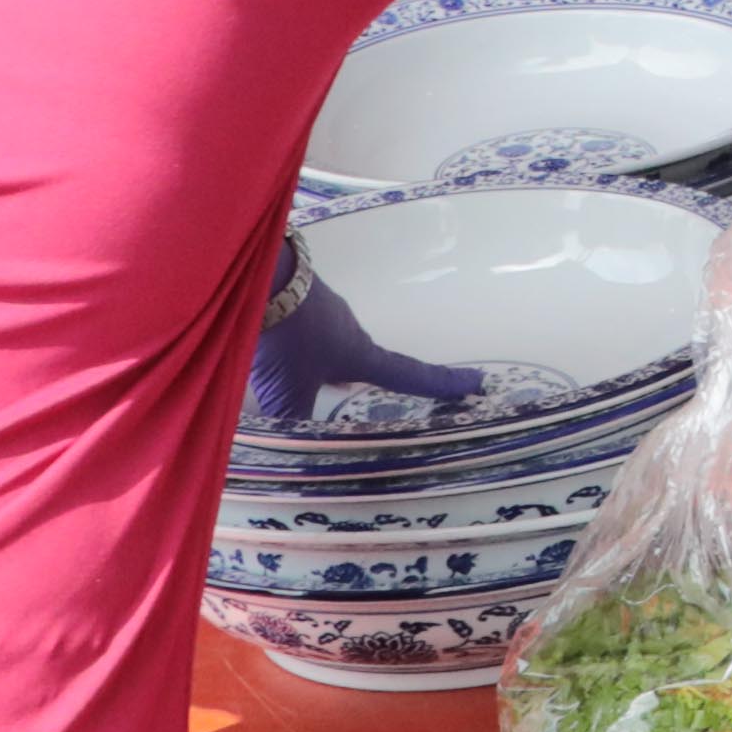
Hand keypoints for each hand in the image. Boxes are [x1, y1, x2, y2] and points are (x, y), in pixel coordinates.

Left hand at [246, 239, 487, 430]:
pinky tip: (274, 352)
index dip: (441, 384)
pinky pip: (301, 330)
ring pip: (328, 344)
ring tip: (297, 375)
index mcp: (360, 354)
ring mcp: (321, 311)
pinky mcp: (294, 302)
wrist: (256, 275)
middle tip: (354, 388)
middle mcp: (348, 330)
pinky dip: (293, 345)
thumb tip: (295, 455)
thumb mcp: (288, 389)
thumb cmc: (287, 335)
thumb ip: (294, 422)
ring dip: (318, 361)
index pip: (408, 375)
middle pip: (362, 359)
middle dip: (359, 376)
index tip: (474, 383)